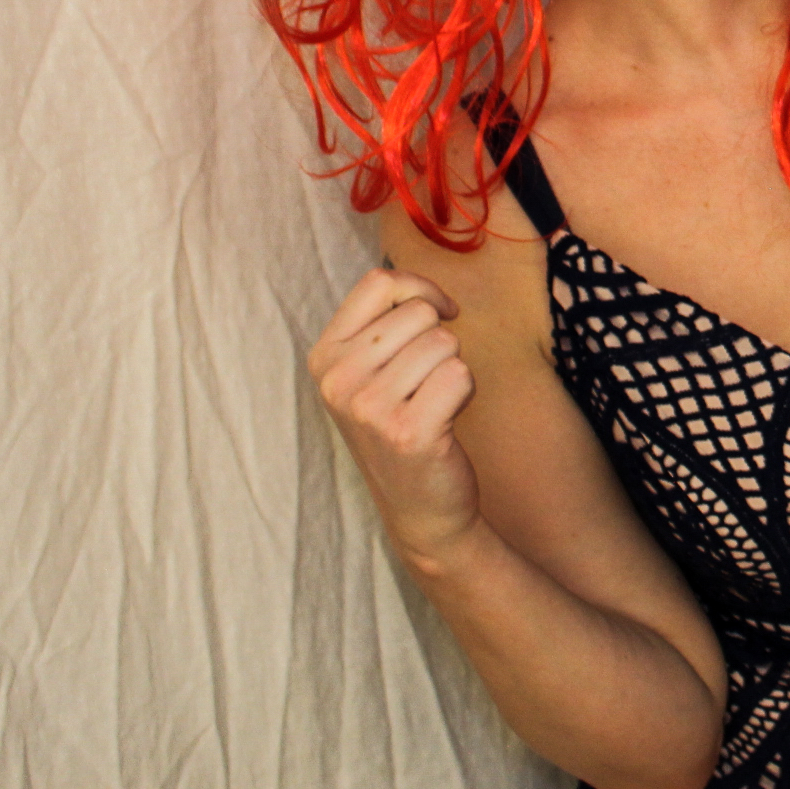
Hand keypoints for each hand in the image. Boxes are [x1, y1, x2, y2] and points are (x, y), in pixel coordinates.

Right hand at [307, 266, 481, 565]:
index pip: (378, 283)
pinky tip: (446, 419)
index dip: (420, 288)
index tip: (440, 313)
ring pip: (444, 342)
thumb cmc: (403, 425)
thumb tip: (416, 282)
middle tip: (426, 383)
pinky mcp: (407, 431)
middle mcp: (337, 380)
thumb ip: (382, 323)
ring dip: (453, 368)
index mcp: (324, 357)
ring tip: (433, 403)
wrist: (419, 506)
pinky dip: (466, 392)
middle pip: (419, 312)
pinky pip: (460, 373)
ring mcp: (368, 407)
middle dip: (439, 340)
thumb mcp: (370, 372)